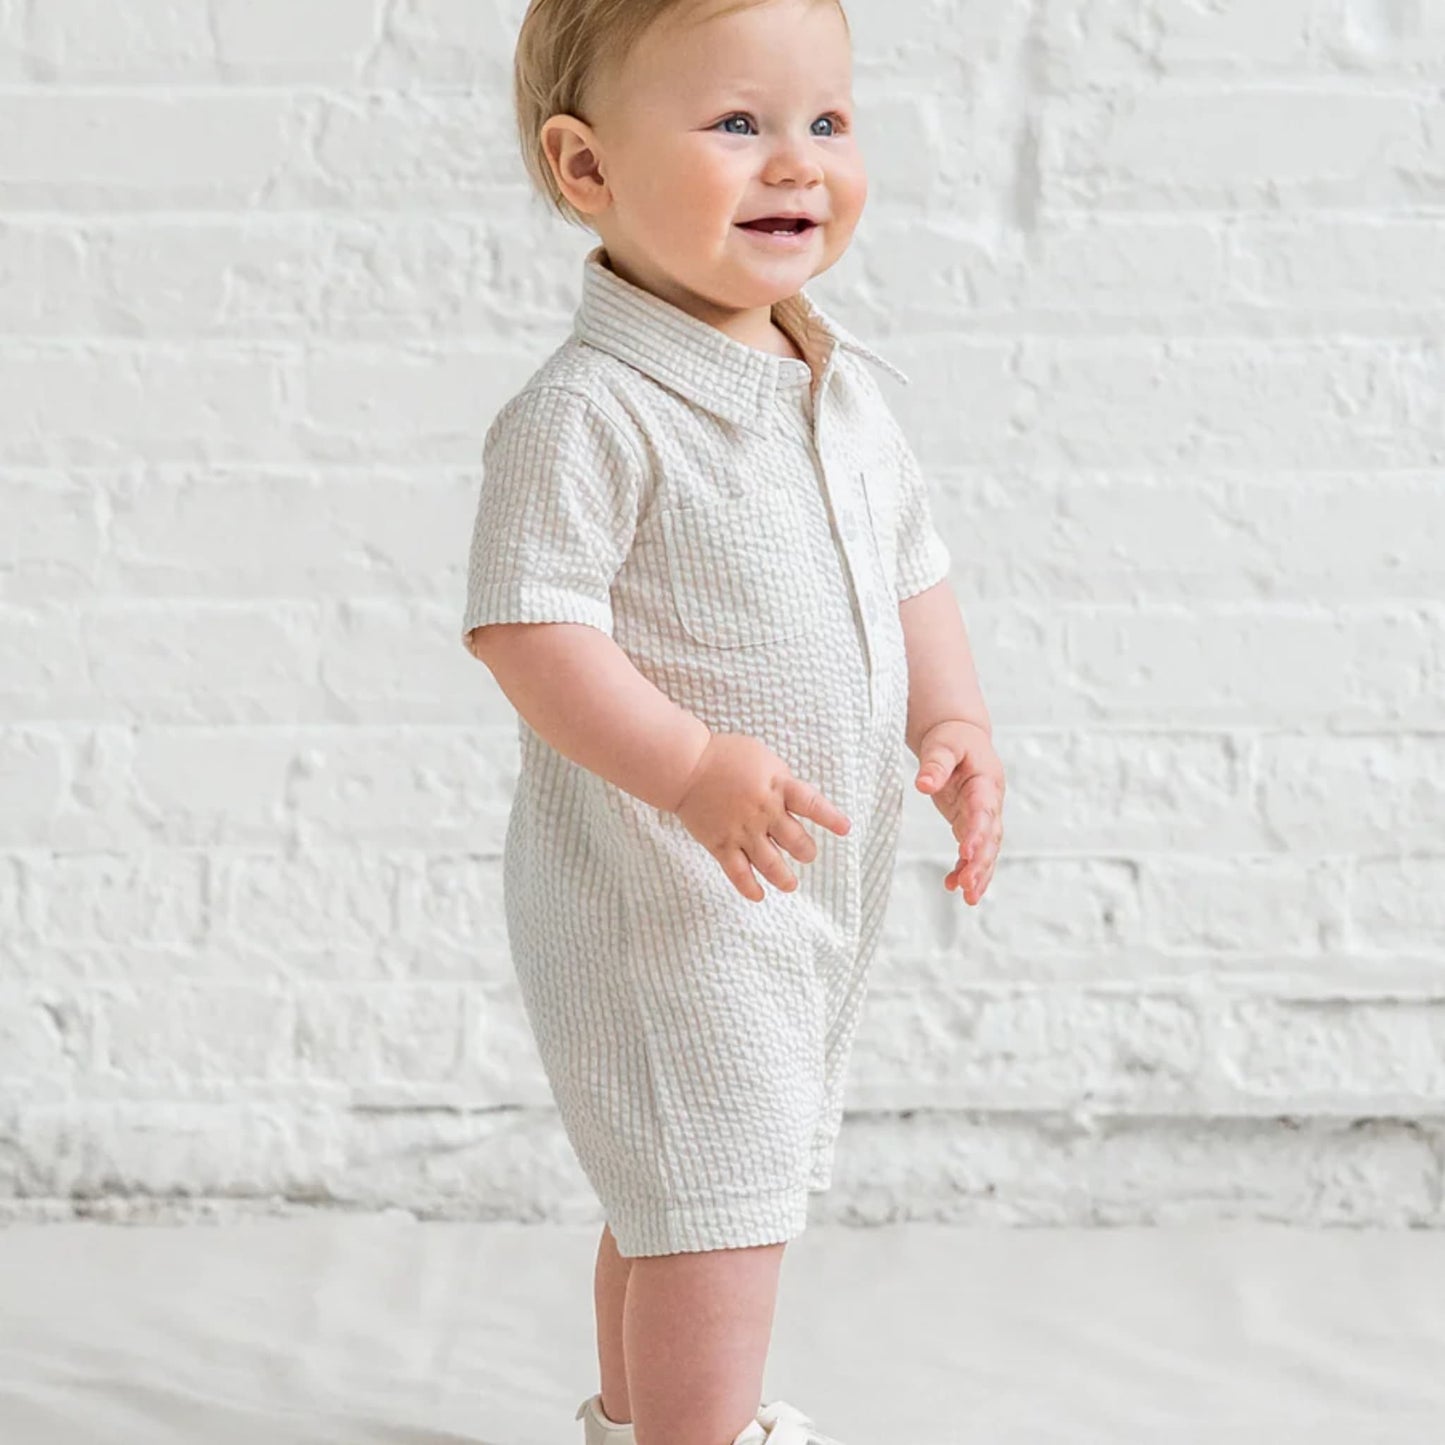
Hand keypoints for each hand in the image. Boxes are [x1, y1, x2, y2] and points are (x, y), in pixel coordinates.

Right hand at [672, 732, 850, 902]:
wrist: (686, 766)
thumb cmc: (724, 756)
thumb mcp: (762, 757)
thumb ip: (780, 780)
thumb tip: (795, 799)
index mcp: (778, 786)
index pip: (812, 804)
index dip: (830, 818)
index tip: (845, 829)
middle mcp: (764, 811)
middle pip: (796, 841)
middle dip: (806, 851)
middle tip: (806, 853)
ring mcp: (743, 830)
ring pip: (772, 863)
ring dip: (785, 878)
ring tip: (791, 884)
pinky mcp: (721, 844)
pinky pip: (739, 873)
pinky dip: (750, 888)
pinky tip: (759, 895)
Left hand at [913, 720, 1003, 904]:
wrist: (961, 735)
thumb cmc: (952, 738)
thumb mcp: (943, 744)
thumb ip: (935, 764)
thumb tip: (923, 785)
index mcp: (985, 782)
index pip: (984, 810)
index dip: (978, 832)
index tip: (967, 852)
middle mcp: (989, 802)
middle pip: (990, 836)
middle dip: (981, 862)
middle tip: (969, 886)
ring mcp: (982, 815)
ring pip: (986, 849)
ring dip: (979, 873)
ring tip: (968, 897)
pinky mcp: (971, 823)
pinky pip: (973, 850)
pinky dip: (964, 869)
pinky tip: (951, 885)